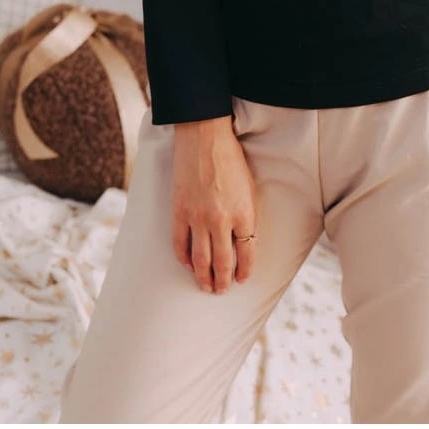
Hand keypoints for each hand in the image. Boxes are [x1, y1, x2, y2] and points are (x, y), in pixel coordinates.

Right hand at [171, 119, 258, 293]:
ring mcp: (198, 217)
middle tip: (221, 291)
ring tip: (205, 286)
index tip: (241, 279)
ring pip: (200, 259)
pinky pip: (180, 243)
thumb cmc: (230, 158)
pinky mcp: (179, 211)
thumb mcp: (249, 187)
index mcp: (244, 213)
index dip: (245, 270)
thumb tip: (243, 240)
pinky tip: (188, 265)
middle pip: (223, 262)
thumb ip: (246, 215)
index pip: (247, 253)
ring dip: (203, 277)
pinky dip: (184, 258)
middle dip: (223, 281)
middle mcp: (222, 220)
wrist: (204, 137)